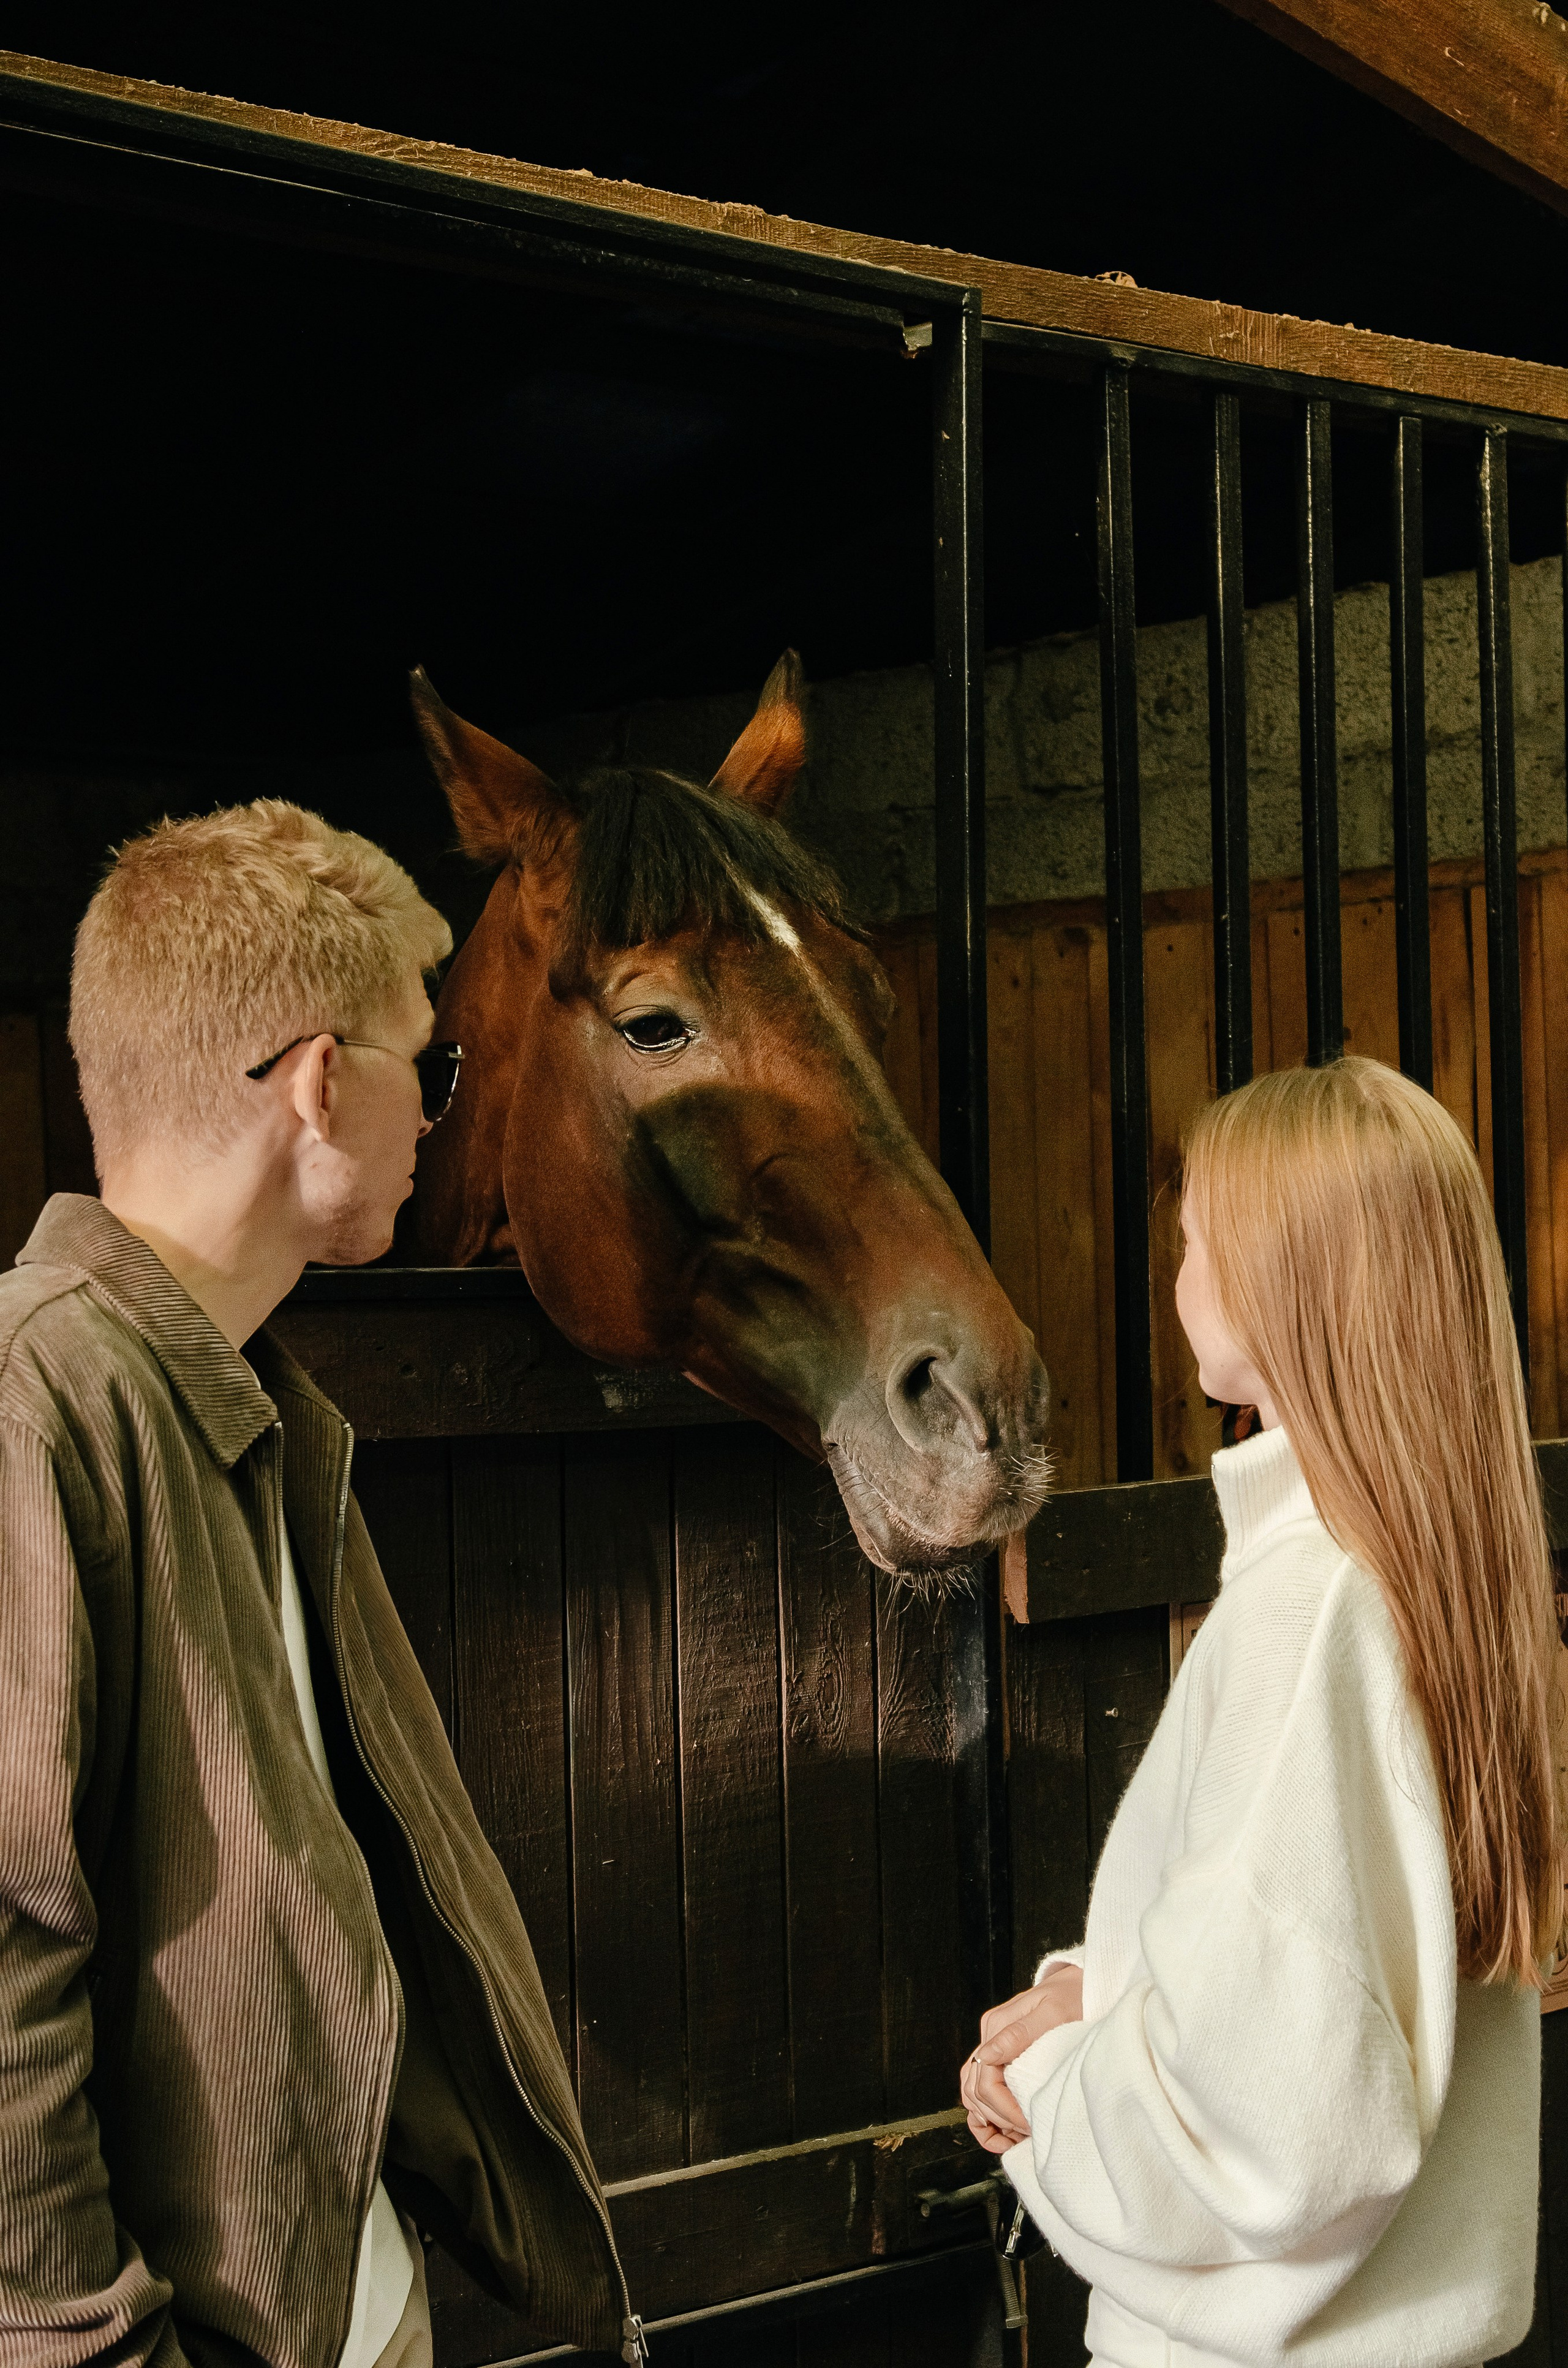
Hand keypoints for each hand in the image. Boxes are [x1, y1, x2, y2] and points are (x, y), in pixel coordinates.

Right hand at [959, 1963, 1083, 2154]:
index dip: (1004, 2109)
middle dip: (1000, 2118)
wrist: (1085, 1984)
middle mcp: (990, 2039)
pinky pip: (982, 2092)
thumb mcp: (1053, 2011)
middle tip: (1028, 2132)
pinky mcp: (1003, 2059)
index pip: (985, 2080)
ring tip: (1016, 2139)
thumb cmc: (1074, 1995)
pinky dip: (987, 2118)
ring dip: (990, 2121)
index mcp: (996, 2027)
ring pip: (973, 2094)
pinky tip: (1003, 2136)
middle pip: (975, 2091)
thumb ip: (1018, 2033)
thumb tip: (986, 2056)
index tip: (1029, 2124)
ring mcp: (994, 2049)